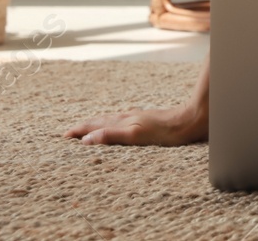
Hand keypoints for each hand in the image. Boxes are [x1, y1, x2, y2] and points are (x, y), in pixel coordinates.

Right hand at [64, 101, 207, 145]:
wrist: (193, 119)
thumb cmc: (167, 130)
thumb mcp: (136, 135)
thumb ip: (112, 136)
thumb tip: (87, 139)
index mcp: (124, 122)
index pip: (96, 126)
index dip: (80, 131)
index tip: (64, 136)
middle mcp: (130, 118)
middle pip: (102, 121)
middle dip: (85, 126)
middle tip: (70, 131)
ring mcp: (140, 118)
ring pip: (113, 120)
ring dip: (98, 123)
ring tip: (89, 125)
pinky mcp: (149, 120)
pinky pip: (125, 121)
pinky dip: (114, 123)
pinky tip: (120, 123)